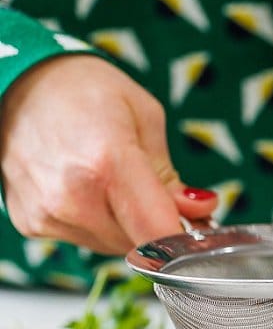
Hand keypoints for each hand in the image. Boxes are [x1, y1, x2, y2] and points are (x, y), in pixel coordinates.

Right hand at [0, 56, 217, 254]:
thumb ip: (172, 176)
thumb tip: (199, 211)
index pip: (160, 233)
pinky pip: (84, 238)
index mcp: (107, 163)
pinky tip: (86, 186)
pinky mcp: (31, 223)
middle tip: (153, 190)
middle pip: (141, 244)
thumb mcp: (145, 118)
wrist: (16, 82)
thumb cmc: (84, 91)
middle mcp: (71, 197)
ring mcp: (47, 214)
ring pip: (114, 245)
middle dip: (157, 224)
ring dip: (126, 224)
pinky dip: (97, 221)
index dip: (186, 236)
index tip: (198, 226)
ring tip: (112, 180)